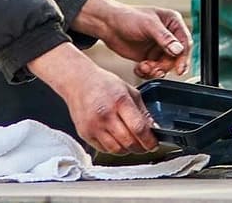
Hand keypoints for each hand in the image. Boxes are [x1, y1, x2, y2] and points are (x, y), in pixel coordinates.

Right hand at [28, 43, 158, 153]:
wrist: (78, 81)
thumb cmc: (103, 84)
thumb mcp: (128, 90)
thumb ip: (142, 110)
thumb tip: (152, 128)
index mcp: (119, 101)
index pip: (139, 128)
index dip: (149, 140)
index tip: (153, 143)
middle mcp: (105, 114)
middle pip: (128, 142)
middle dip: (141, 147)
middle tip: (145, 145)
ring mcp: (93, 125)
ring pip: (116, 150)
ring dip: (127, 150)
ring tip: (131, 143)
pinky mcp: (85, 133)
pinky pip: (104, 149)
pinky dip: (113, 149)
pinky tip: (116, 140)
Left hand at [72, 0, 191, 79]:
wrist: (107, 25)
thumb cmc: (127, 17)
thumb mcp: (148, 25)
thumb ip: (165, 38)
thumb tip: (178, 50)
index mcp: (172, 23)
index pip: (185, 43)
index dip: (183, 57)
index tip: (179, 69)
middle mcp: (168, 36)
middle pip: (176, 58)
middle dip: (165, 66)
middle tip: (154, 68)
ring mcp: (158, 48)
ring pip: (165, 66)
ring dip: (155, 70)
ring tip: (144, 66)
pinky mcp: (149, 57)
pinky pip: (154, 70)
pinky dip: (147, 72)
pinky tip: (139, 67)